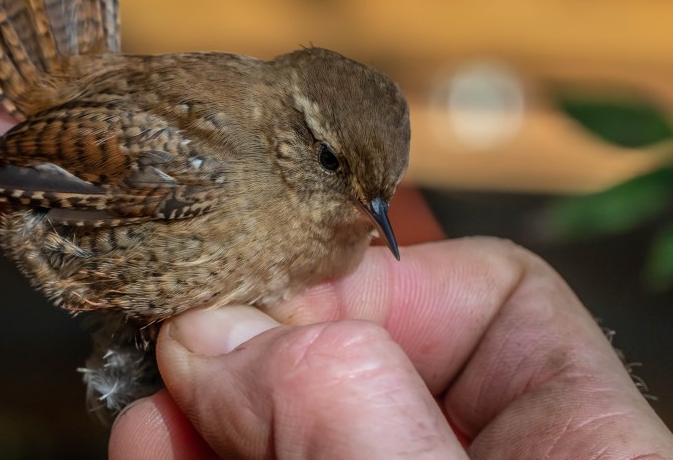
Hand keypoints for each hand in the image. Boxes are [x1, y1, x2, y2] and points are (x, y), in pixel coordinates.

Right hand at [110, 237, 672, 457]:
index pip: (487, 293)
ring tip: (143, 404)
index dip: (372, 274)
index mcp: (573, 441)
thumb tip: (215, 332)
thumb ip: (349, 406)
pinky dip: (190, 457)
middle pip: (357, 355)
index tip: (269, 298)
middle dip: (254, 343)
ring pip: (284, 419)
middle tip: (175, 339)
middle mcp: (473, 458)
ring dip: (202, 403)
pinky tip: (147, 446)